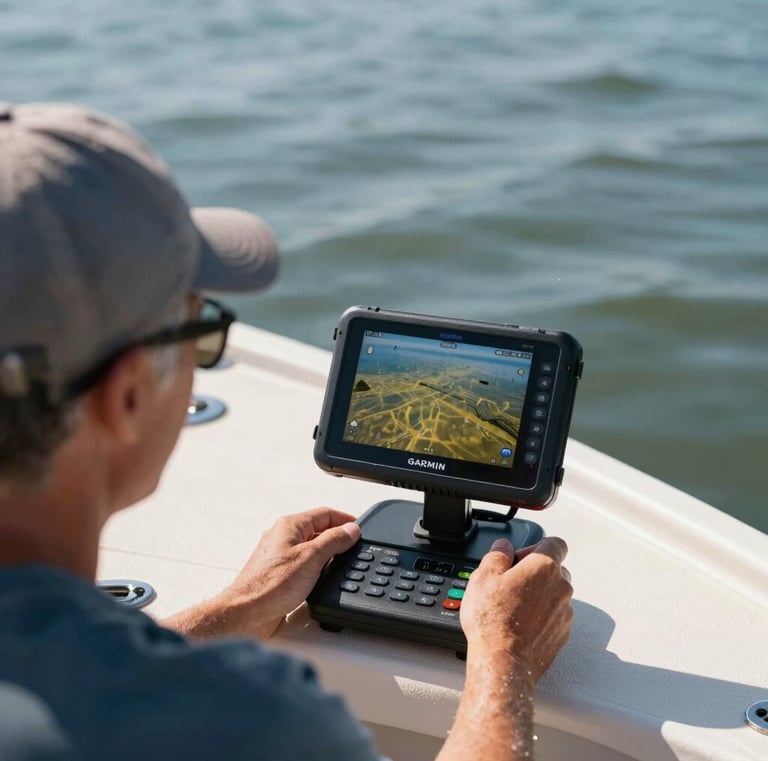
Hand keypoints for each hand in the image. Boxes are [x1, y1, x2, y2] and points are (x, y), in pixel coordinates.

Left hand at [164, 507, 359, 639]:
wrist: (248, 612)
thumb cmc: (270, 585)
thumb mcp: (312, 557)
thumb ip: (334, 541)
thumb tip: (351, 530)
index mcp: (290, 525)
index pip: (324, 513)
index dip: (344, 519)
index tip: (359, 528)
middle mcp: (283, 537)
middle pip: (317, 529)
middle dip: (337, 536)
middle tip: (354, 545)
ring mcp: (280, 555)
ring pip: (310, 547)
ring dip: (327, 552)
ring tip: (341, 560)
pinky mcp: (279, 573)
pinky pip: (303, 563)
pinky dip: (316, 566)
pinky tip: (323, 576)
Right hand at [460, 537, 572, 681]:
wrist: (503, 662)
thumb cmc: (493, 621)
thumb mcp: (484, 576)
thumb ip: (497, 554)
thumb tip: (503, 548)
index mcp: (544, 567)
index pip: (555, 543)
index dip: (537, 546)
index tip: (520, 557)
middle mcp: (561, 588)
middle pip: (556, 569)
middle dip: (536, 572)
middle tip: (511, 582)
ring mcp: (564, 612)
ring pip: (555, 593)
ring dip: (539, 594)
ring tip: (513, 606)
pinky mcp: (562, 633)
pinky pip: (555, 615)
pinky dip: (541, 616)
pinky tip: (520, 623)